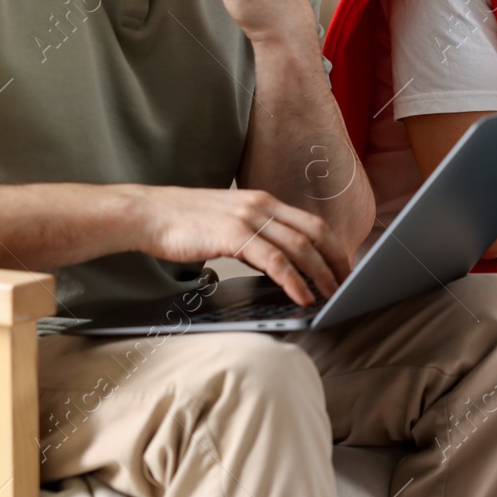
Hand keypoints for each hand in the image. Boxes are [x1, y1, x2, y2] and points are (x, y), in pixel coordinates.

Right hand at [133, 184, 352, 306]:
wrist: (148, 214)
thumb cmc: (183, 222)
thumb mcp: (227, 221)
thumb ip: (253, 234)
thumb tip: (275, 262)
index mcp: (263, 200)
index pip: (311, 222)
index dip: (333, 245)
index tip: (343, 267)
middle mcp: (261, 205)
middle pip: (314, 232)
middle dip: (336, 260)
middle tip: (348, 284)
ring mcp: (248, 218)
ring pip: (299, 246)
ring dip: (321, 273)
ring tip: (332, 295)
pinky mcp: (233, 235)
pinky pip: (274, 260)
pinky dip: (293, 280)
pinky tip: (302, 295)